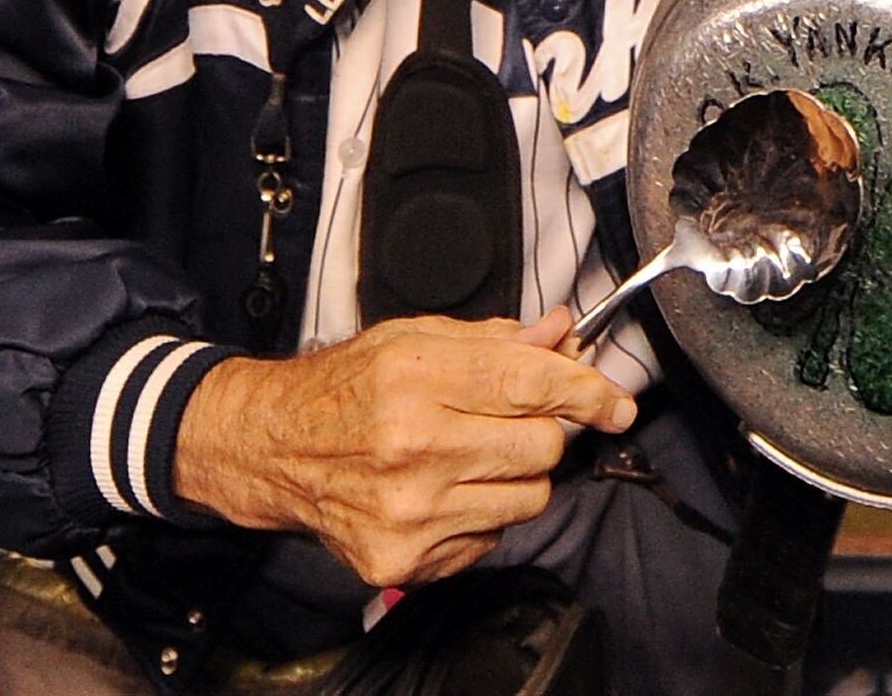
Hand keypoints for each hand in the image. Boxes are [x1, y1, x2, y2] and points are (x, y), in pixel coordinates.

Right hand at [174, 306, 633, 587]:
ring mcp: (409, 511)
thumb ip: (494, 340)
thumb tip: (560, 334)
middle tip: (509, 420)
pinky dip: (481, 514)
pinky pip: (491, 539)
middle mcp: (413, 447)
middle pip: (542, 448)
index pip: (532, 385)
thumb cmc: (343, 388)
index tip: (616, 403)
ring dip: (515, 476)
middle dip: (541, 431)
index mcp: (416, 378)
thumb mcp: (413, 338)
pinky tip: (442, 490)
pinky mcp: (404, 557)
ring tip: (467, 455)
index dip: (587, 391)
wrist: (274, 447)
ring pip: (528, 499)